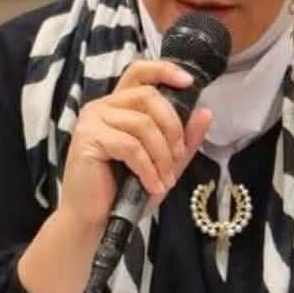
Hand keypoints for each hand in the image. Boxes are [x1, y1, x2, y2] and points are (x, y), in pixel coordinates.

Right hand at [59, 59, 212, 228]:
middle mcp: (102, 107)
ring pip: (143, 124)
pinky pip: (130, 146)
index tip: (189, 82)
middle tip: (177, 157)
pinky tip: (153, 186)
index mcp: (118, 106)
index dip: (164, 70)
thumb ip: (183, 139)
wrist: (95, 222)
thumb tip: (205, 112)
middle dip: (173, 128)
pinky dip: (148, 168)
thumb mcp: (163, 163)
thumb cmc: (124, 192)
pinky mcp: (88, 139)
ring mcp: (92, 121)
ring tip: (165, 180)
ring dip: (162, 156)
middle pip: (149, 97)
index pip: (139, 72)